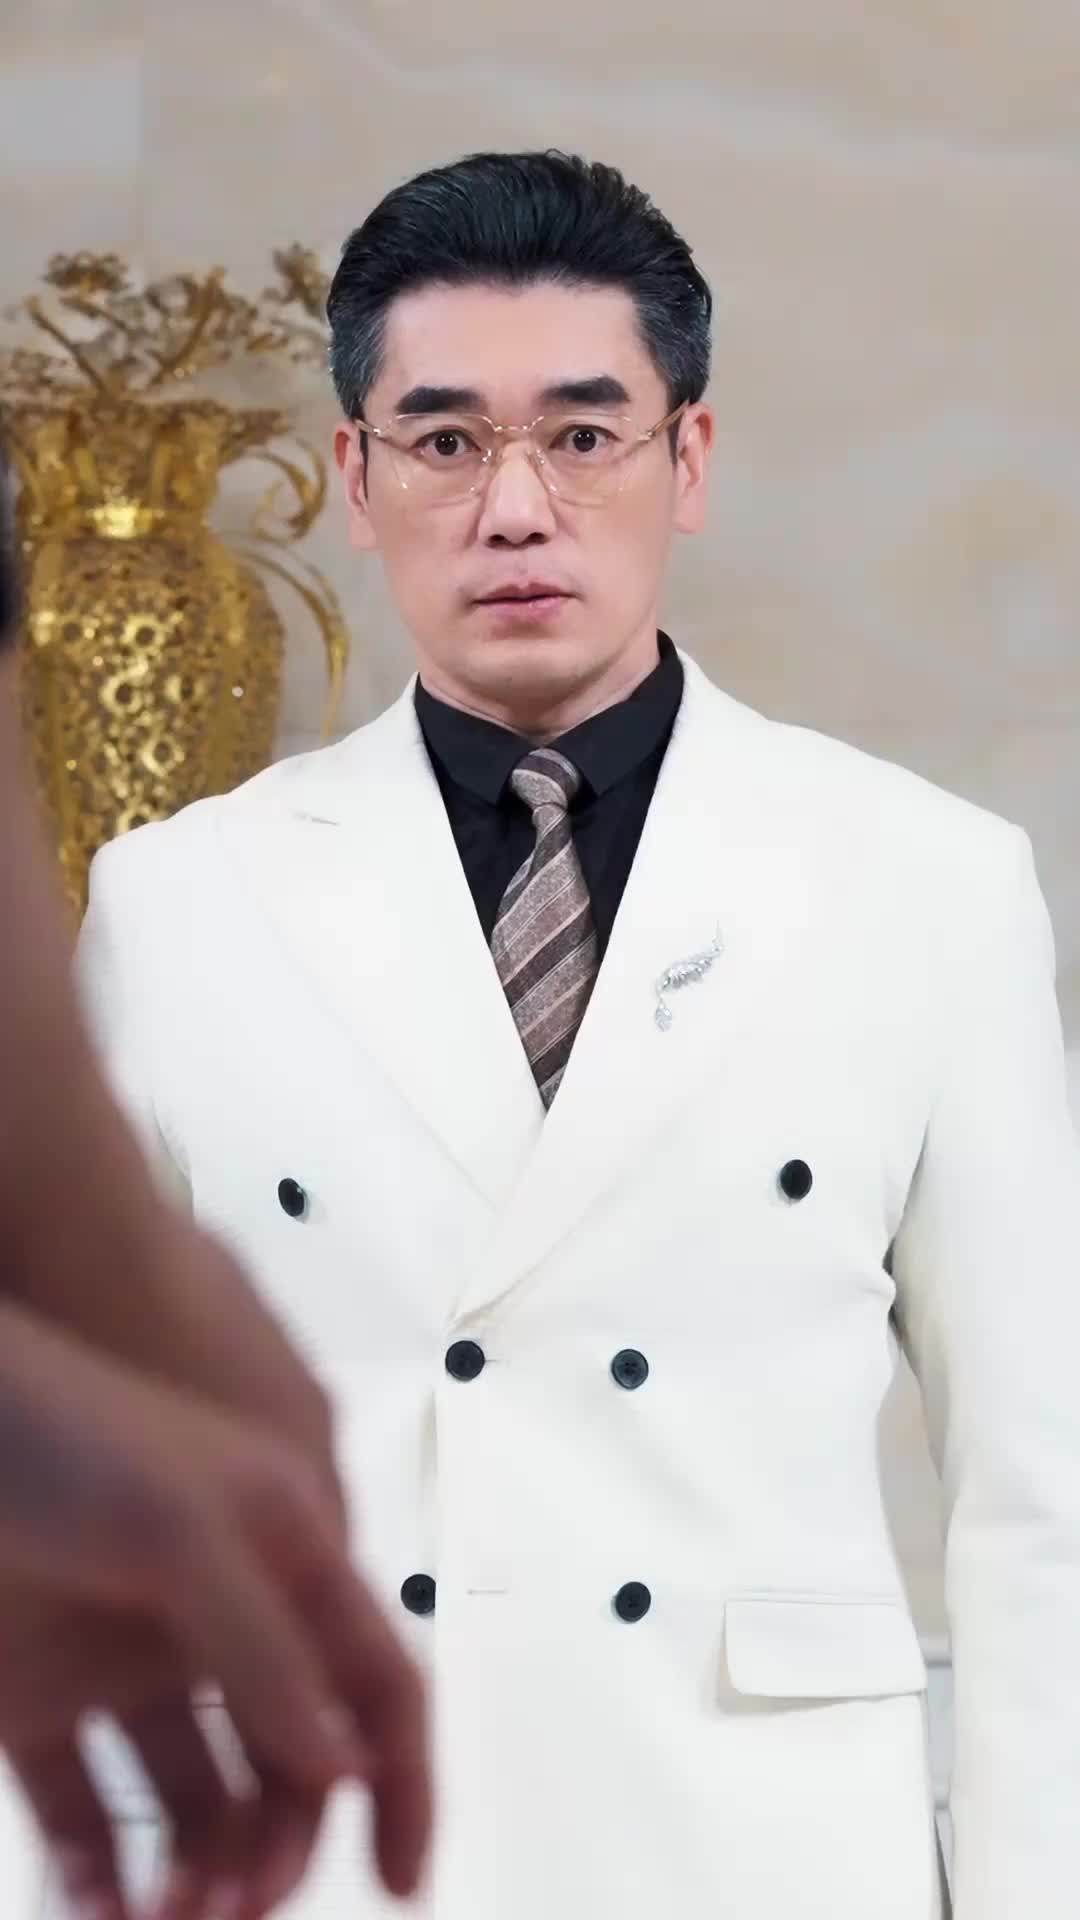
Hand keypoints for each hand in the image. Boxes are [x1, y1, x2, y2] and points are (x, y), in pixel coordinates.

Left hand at [0, 1301, 430, 1918]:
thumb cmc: (68, 1436)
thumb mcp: (179, 1526)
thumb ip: (263, 1644)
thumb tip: (348, 1768)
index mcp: (284, 1554)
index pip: (376, 1679)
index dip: (405, 1778)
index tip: (401, 1886)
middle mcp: (220, 1620)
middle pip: (289, 1765)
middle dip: (281, 1849)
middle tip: (240, 1912)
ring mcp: (126, 1666)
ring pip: (192, 1807)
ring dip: (197, 1876)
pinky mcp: (38, 1701)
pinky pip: (85, 1813)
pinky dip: (98, 1877)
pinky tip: (98, 1909)